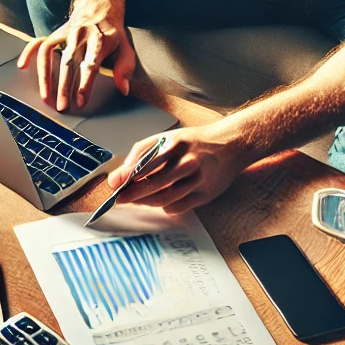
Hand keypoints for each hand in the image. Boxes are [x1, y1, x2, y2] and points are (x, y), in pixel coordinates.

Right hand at [16, 2, 136, 111]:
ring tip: (45, 97)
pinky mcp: (55, 33)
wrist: (100, 4)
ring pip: (50, 54)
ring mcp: (64, 33)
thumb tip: (123, 89)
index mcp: (98, 40)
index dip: (84, 85)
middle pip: (68, 63)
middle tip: (62, 107)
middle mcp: (79, 36)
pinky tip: (22, 66)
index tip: (79, 101)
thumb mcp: (125, 47)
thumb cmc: (112, 32)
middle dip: (64, 87)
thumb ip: (124, 68)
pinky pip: (38, 42)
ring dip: (45, 77)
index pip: (90, 65)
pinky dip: (28, 53)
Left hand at [100, 118, 252, 215]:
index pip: (146, 163)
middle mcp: (188, 162)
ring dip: (145, 202)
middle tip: (119, 198)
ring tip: (135, 200)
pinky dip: (164, 206)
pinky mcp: (205, 195)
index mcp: (176, 144)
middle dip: (132, 194)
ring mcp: (198, 180)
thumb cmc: (194, 142)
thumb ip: (143, 152)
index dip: (127, 176)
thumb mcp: (168, 138)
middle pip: (154, 185)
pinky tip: (159, 201)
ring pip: (164, 199)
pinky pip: (178, 207)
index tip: (114, 184)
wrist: (230, 146)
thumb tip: (122, 172)